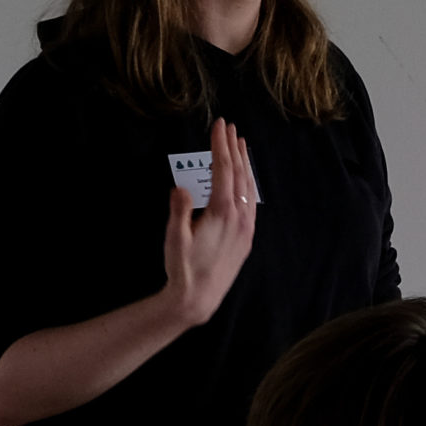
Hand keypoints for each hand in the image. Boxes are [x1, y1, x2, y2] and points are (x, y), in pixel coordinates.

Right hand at [160, 119, 258, 329]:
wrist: (198, 299)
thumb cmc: (183, 269)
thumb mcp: (175, 238)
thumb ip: (179, 210)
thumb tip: (180, 188)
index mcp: (222, 212)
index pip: (223, 169)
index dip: (221, 145)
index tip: (219, 126)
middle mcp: (239, 217)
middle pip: (239, 174)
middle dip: (234, 148)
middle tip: (229, 127)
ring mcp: (246, 228)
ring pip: (248, 187)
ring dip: (244, 164)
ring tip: (241, 145)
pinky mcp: (246, 238)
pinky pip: (251, 203)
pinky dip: (248, 184)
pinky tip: (245, 181)